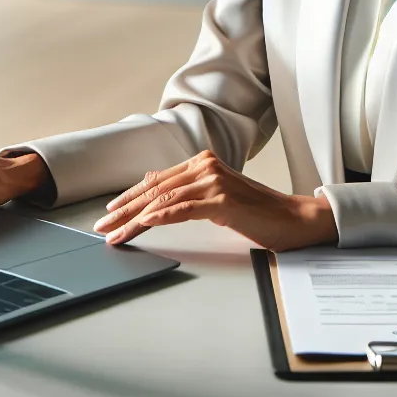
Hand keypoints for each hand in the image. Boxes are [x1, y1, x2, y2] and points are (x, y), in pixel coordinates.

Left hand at [91, 150, 336, 251]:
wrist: (293, 220)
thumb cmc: (258, 213)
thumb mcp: (218, 199)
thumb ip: (192, 194)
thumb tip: (158, 199)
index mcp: (203, 163)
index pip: (157, 180)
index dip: (130, 197)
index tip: (111, 212)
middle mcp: (206, 166)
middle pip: (155, 189)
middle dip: (124, 210)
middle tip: (103, 226)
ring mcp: (214, 181)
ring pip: (163, 200)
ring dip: (135, 219)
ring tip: (116, 233)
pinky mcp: (223, 201)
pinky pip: (183, 209)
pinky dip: (160, 217)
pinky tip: (144, 225)